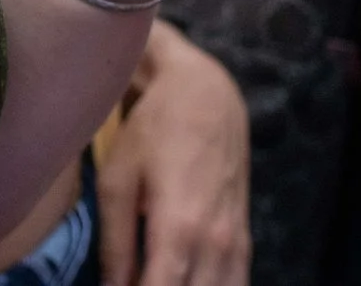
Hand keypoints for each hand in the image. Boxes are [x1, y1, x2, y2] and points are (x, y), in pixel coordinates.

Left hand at [97, 21, 249, 285]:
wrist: (207, 93)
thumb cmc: (153, 130)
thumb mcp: (117, 180)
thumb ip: (115, 243)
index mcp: (179, 228)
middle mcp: (216, 243)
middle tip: (134, 278)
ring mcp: (236, 242)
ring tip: (156, 275)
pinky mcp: (245, 238)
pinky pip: (235, 284)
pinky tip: (185, 279)